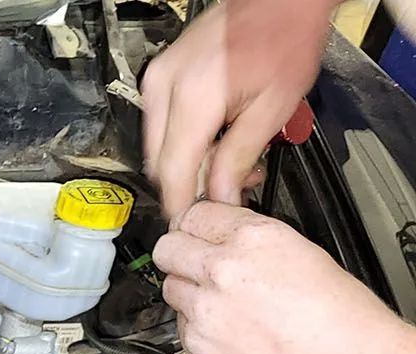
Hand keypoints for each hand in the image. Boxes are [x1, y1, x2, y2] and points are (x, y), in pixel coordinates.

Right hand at [141, 0, 333, 216]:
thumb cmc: (284, 38)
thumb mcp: (273, 107)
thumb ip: (240, 157)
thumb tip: (220, 198)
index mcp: (194, 97)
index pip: (173, 171)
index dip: (180, 205)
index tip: (189, 226)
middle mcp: (164, 88)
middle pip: (159, 162)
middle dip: (189, 185)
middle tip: (227, 190)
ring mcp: (158, 80)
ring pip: (157, 146)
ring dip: (187, 164)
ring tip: (230, 160)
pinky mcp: (160, 76)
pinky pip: (161, 124)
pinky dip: (184, 141)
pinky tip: (216, 139)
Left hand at [155, 202, 415, 353]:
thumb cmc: (341, 319)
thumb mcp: (303, 253)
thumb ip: (253, 241)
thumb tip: (225, 238)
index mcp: (253, 239)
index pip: (194, 214)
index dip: (198, 225)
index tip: (199, 233)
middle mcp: (222, 272)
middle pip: (167, 249)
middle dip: (180, 253)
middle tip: (197, 262)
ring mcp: (205, 313)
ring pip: (170, 289)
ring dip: (189, 292)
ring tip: (224, 303)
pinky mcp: (199, 349)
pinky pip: (182, 328)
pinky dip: (198, 328)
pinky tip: (230, 331)